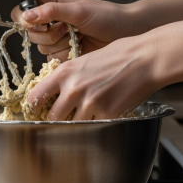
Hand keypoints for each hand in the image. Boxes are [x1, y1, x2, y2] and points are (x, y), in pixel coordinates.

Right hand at [10, 0, 148, 60]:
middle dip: (51, 35)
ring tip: (79, 38)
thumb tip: (28, 15)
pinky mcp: (67, 54)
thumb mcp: (79, 10)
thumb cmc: (109, 16)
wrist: (127, 33)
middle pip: (32, 35)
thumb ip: (52, 11)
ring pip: (44, 49)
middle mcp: (52, 22)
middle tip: (69, 30)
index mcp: (52, 5)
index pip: (23, 12)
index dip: (27, 20)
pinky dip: (68, 56)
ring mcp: (59, 39)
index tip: (42, 24)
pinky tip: (81, 49)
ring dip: (62, 46)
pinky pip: (55, 61)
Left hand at [25, 33, 162, 120]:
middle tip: (67, 119)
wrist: (146, 58)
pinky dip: (99, 125)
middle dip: (59, 120)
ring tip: (90, 117)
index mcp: (64, 72)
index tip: (38, 111)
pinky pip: (95, 127)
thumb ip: (71, 76)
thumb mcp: (86, 59)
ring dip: (79, 124)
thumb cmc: (121, 54)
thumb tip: (60, 91)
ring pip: (73, 126)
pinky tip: (105, 116)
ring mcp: (89, 102)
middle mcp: (73, 88)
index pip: (36, 96)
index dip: (36, 107)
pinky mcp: (107, 113)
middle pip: (53, 117)